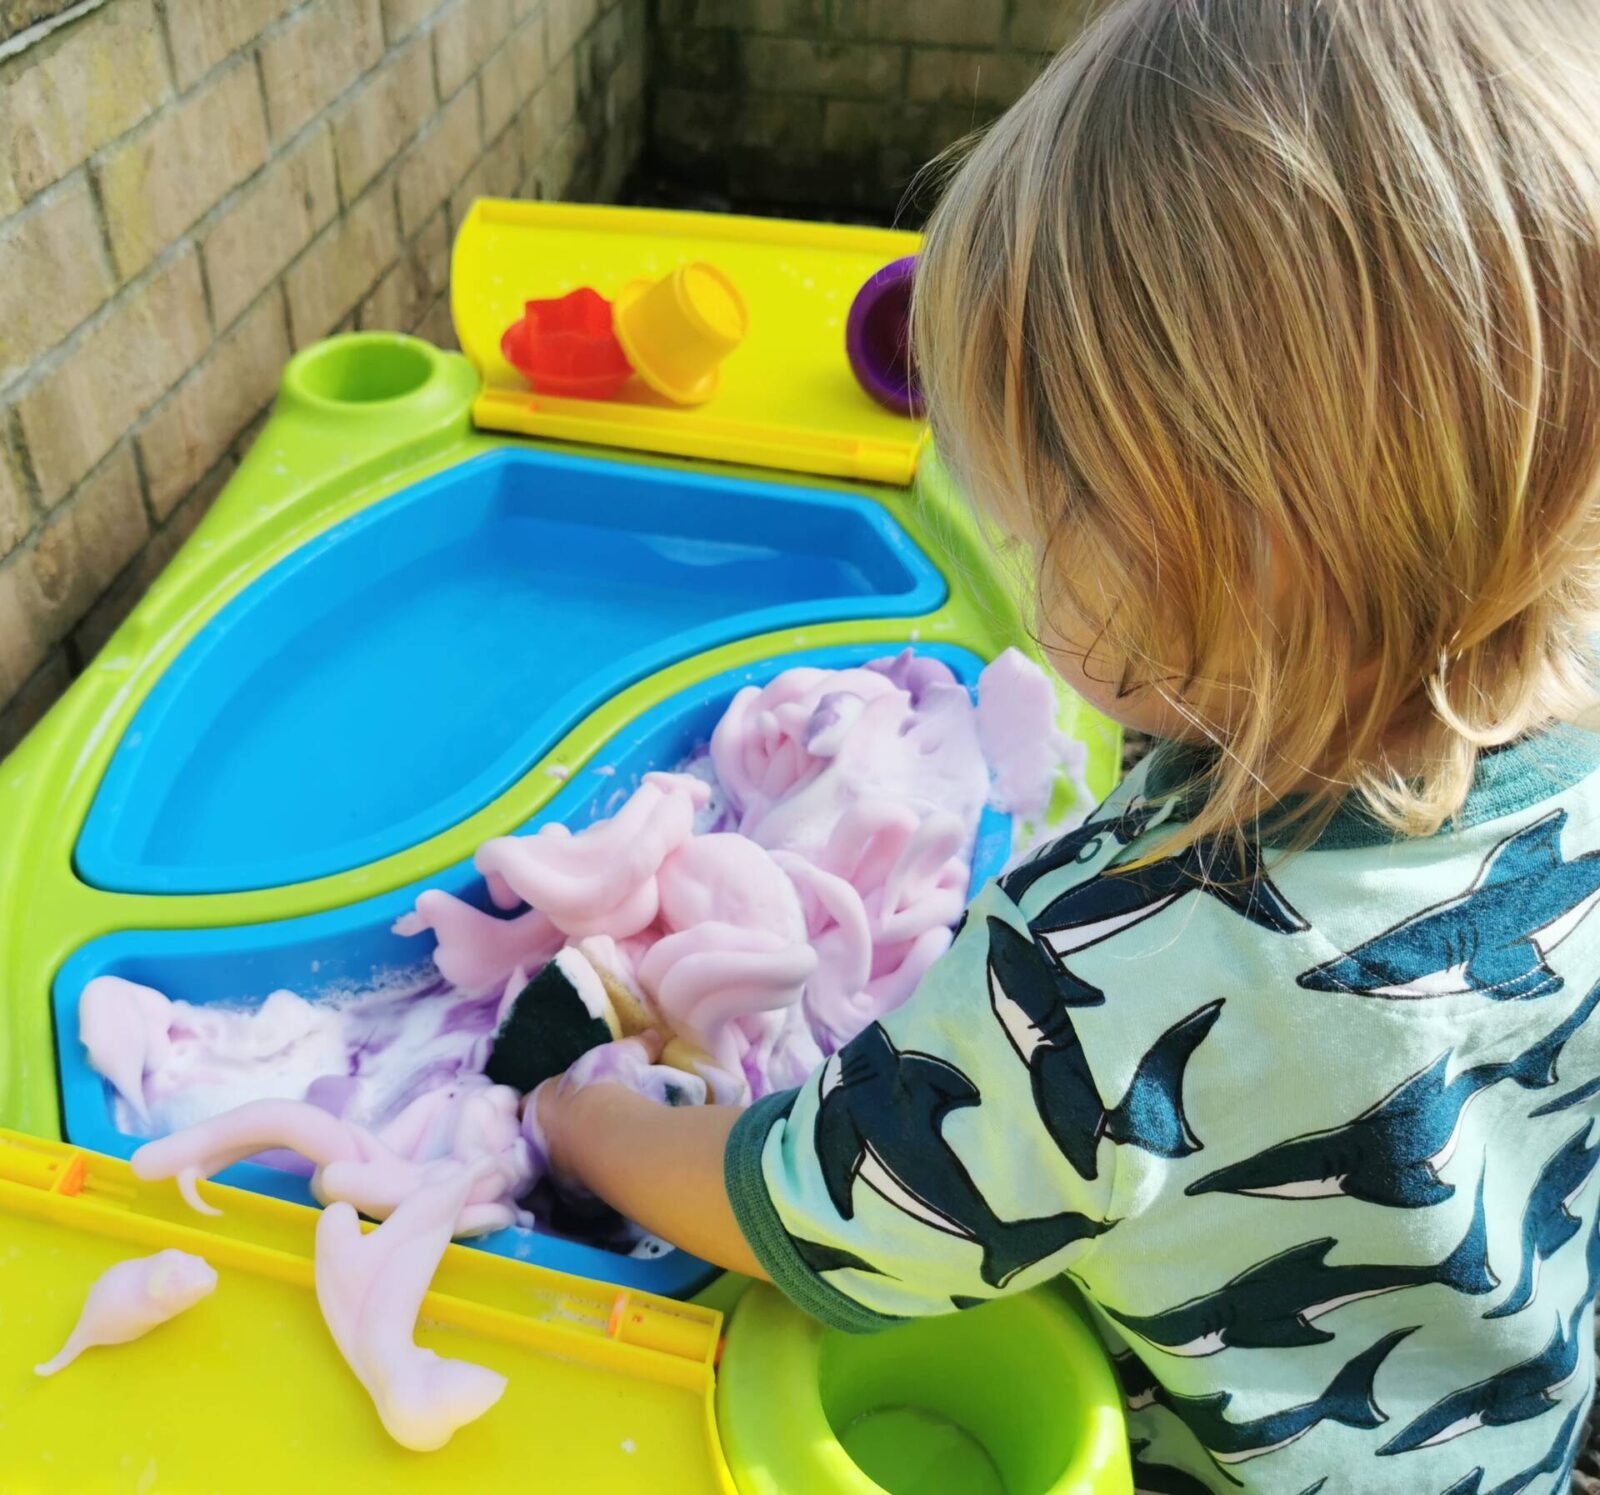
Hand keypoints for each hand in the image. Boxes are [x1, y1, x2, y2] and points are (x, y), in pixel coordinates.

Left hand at [527, 1032, 707, 1186]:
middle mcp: (537, 1135)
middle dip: (560, 1129)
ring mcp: (552, 1166)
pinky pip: (579, 1183)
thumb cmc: (604, 1087)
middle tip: (587, 1124)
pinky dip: (591, 1176)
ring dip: (575, 1155)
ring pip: (558, 1161)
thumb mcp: (623, 1055)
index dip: (546, 1099)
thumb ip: (638, 1044)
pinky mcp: (571, 1190)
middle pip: (542, 1132)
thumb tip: (655, 1034)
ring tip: (602, 1147)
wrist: (607, 1133)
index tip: (565, 1098)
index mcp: (538, 1100)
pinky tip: (611, 1168)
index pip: (531, 1100)